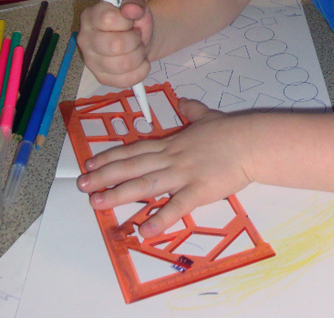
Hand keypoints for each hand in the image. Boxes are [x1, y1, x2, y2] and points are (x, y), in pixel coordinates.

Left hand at [76, 98, 254, 236]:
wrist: (251, 142)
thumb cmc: (232, 131)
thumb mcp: (209, 116)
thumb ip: (193, 110)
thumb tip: (184, 101)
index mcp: (173, 143)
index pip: (136, 150)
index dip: (112, 156)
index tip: (91, 162)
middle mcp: (172, 158)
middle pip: (132, 166)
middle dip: (105, 175)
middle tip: (82, 184)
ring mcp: (183, 174)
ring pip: (145, 184)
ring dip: (119, 194)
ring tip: (97, 203)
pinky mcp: (198, 191)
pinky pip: (176, 207)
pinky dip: (160, 219)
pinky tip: (143, 231)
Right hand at [77, 0, 153, 87]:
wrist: (142, 38)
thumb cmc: (134, 21)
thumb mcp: (138, 6)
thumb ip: (135, 3)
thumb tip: (130, 9)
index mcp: (90, 17)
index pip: (108, 19)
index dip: (126, 21)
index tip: (130, 21)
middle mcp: (85, 40)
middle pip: (115, 45)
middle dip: (135, 40)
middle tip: (136, 36)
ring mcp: (91, 62)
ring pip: (123, 64)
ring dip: (139, 55)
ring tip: (138, 48)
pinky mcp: (102, 78)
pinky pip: (127, 80)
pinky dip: (142, 70)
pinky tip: (140, 61)